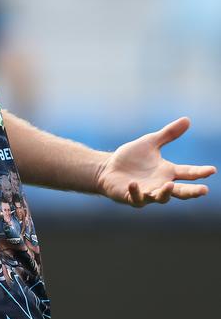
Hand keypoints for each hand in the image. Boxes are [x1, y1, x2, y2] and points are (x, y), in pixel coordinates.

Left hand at [96, 117, 214, 207]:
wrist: (108, 168)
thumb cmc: (131, 157)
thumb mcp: (151, 142)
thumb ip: (169, 134)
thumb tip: (187, 120)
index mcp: (168, 172)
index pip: (188, 173)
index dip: (200, 172)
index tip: (212, 170)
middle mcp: (161, 184)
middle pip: (181, 191)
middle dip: (192, 192)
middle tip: (204, 191)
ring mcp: (147, 193)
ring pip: (161, 198)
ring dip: (165, 193)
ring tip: (169, 185)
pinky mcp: (132, 197)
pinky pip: (136, 197)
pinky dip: (136, 191)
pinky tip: (133, 183)